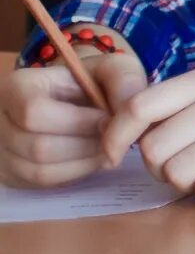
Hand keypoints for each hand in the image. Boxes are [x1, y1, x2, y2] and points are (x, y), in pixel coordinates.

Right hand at [0, 48, 148, 189]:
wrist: (78, 99)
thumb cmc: (95, 82)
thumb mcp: (112, 68)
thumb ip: (123, 81)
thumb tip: (124, 114)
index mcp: (19, 86)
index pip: (34, 112)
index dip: (78, 122)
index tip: (108, 119)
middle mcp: (0, 119)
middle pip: (39, 147)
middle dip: (85, 146)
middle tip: (114, 141)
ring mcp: (2, 149)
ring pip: (39, 170)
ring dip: (82, 163)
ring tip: (106, 149)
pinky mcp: (11, 172)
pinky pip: (41, 184)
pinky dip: (73, 174)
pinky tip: (91, 159)